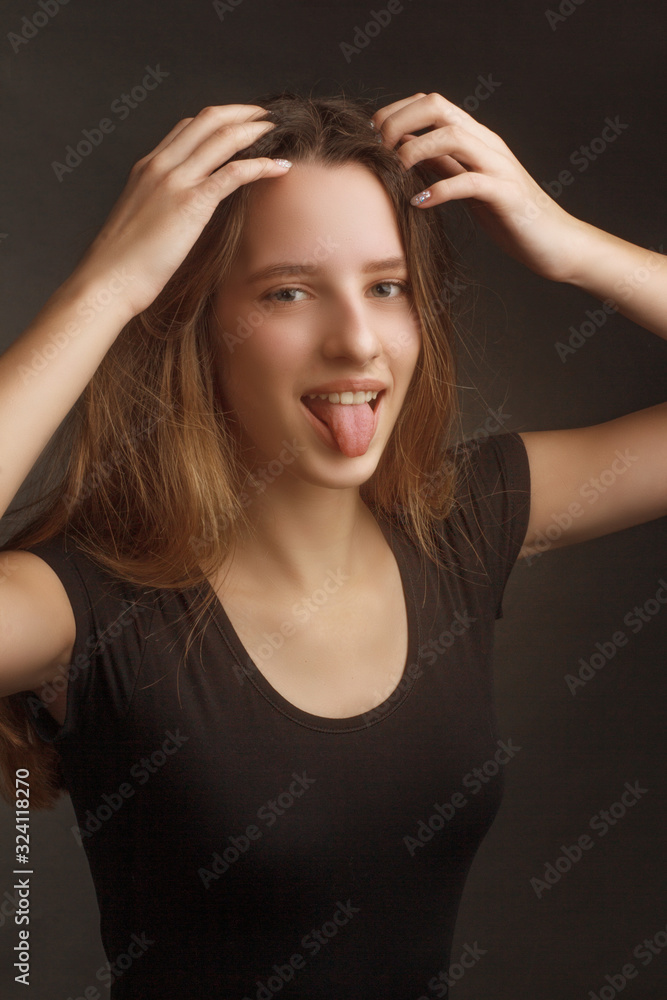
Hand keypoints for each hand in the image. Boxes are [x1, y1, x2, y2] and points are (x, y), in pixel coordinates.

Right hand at [72, 105, 289, 318]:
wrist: (108, 279)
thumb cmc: (121, 262)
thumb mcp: (139, 222)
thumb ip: (158, 207)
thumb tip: (176, 218)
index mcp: (147, 167)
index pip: (186, 127)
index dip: (218, 120)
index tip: (239, 123)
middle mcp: (161, 165)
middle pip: (207, 120)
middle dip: (241, 112)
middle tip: (265, 115)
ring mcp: (175, 181)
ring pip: (222, 138)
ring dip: (254, 130)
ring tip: (277, 130)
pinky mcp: (191, 203)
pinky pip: (233, 173)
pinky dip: (260, 165)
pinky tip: (279, 167)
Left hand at [372, 92, 588, 283]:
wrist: (554, 242)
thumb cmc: (507, 215)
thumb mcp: (467, 185)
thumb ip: (441, 165)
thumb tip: (406, 151)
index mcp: (476, 138)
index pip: (431, 103)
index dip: (397, 112)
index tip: (373, 135)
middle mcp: (487, 144)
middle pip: (438, 107)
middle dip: (401, 121)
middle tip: (379, 149)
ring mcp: (498, 166)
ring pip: (454, 136)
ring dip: (417, 149)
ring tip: (395, 170)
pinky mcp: (506, 194)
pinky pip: (470, 182)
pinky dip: (440, 189)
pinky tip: (419, 204)